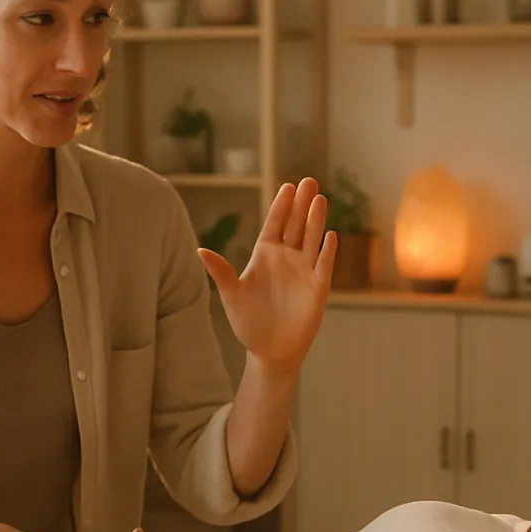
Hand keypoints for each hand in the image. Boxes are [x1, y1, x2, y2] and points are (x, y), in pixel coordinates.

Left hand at [198, 178, 336, 374]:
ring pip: (310, 240)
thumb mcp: (231, 295)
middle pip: (295, 225)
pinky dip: (326, 251)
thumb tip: (201, 251)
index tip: (287, 186)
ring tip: (319, 198)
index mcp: (265, 255)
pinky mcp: (317, 288)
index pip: (275, 224)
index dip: (281, 206)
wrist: (270, 350)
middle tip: (308, 181)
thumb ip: (220, 272)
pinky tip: (330, 235)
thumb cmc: (248, 322)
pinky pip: (323, 265)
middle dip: (301, 204)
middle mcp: (286, 259)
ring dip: (315, 220)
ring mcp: (303, 272)